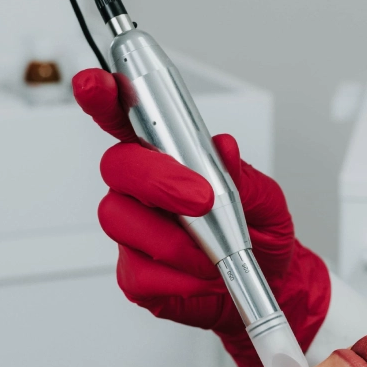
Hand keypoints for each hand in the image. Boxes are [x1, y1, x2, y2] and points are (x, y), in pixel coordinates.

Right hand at [72, 69, 330, 366]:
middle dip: (158, 180)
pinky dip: (179, 279)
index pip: (127, 117)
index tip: (95, 82)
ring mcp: (134, 231)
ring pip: (122, 220)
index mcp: (170, 157)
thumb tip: (222, 147)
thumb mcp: (265, 199)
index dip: (104, 96)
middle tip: (201, 200)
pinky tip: (201, 278)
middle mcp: (142, 189)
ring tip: (213, 252)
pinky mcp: (134, 274)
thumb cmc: (262, 233)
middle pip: (118, 166)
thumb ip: (240, 173)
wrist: (272, 283)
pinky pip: (139, 273)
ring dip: (175, 240)